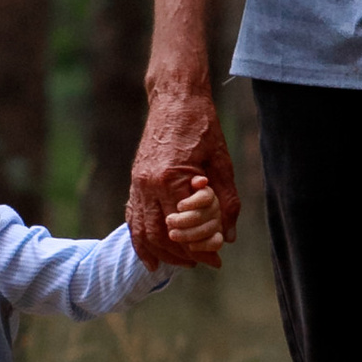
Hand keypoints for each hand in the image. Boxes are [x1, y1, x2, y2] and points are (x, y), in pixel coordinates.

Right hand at [127, 82, 238, 271]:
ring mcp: (138, 183)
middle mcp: (149, 184)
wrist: (175, 98)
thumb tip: (229, 236)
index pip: (185, 228)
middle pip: (161, 236)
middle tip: (203, 263)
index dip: (201, 248)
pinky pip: (133, 218)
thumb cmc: (202, 126)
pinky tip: (150, 257)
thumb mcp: (222, 163)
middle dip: (182, 255)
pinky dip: (140, 241)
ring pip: (143, 232)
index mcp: (172, 179)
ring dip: (162, 252)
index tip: (217, 259)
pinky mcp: (135, 181)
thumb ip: (226, 201)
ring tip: (183, 263)